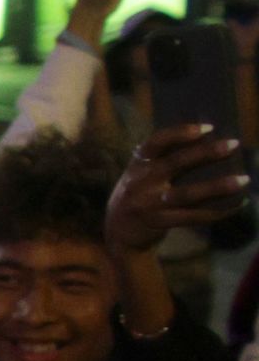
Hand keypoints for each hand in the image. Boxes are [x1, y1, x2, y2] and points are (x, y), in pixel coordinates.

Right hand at [105, 122, 251, 252]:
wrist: (117, 231)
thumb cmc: (138, 193)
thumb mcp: (140, 172)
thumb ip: (164, 158)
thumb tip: (206, 139)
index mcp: (137, 164)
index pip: (157, 142)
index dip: (181, 134)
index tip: (208, 128)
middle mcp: (141, 182)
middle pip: (176, 164)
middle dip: (206, 153)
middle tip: (234, 144)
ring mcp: (149, 204)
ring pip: (188, 194)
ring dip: (217, 187)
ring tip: (243, 180)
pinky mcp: (158, 223)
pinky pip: (191, 217)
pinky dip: (216, 212)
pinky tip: (235, 206)